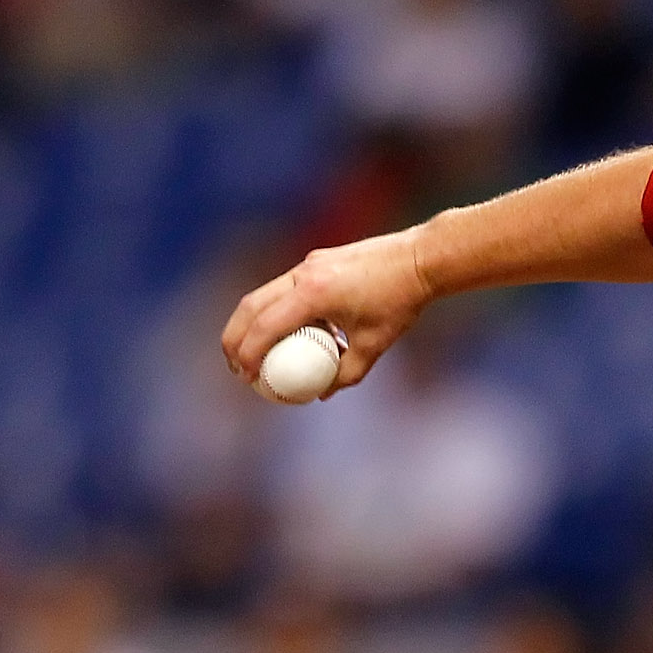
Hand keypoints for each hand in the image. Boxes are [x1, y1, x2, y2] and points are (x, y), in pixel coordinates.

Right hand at [220, 227, 435, 398]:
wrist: (418, 258)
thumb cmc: (400, 302)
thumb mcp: (375, 345)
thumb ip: (347, 373)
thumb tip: (322, 394)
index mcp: (313, 294)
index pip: (266, 326)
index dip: (249, 353)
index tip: (246, 377)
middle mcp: (303, 274)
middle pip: (251, 306)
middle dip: (234, 337)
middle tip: (234, 366)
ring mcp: (307, 264)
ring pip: (263, 293)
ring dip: (250, 322)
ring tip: (247, 350)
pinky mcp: (315, 261)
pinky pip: (284, 288)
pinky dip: (273, 310)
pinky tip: (281, 332)